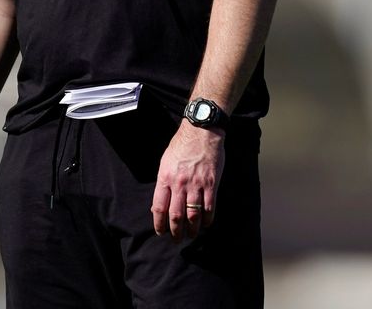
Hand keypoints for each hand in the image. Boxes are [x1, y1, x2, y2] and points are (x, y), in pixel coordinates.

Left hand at [151, 121, 224, 240]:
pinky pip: (209, 208)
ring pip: (193, 215)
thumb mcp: (165, 162)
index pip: (159, 207)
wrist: (201, 132)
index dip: (159, 223)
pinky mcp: (212, 184)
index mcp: (165, 178)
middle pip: (176, 215)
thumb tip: (160, 204)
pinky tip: (206, 224)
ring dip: (192, 229)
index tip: (161, 232)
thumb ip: (163, 183)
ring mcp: (196, 185)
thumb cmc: (181, 146)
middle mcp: (179, 183)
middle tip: (177, 239)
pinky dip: (208, 220)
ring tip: (191, 235)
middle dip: (175, 231)